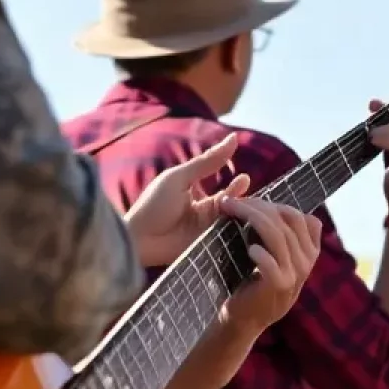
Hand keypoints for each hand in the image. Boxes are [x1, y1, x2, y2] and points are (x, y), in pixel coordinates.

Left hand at [124, 132, 250, 266]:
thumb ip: (207, 161)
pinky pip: (228, 242)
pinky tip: (244, 228)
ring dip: (243, 218)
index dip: (238, 186)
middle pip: (234, 209)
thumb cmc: (153, 204)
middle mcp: (206, 216)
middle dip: (245, 203)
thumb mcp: (181, 177)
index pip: (227, 192)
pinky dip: (237, 235)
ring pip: (234, 224)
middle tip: (251, 199)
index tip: (244, 179)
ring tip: (249, 212)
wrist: (137, 238)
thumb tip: (234, 138)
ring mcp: (207, 234)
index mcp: (199, 198)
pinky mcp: (207, 251)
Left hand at [217, 195, 321, 332]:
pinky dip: (259, 254)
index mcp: (309, 250)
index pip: (299, 217)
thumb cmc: (254, 282)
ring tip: (229, 211)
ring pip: (277, 236)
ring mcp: (295, 275)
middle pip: (287, 221)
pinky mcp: (278, 287)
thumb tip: (269, 204)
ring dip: (250, 218)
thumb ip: (280, 235)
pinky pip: (270, 264)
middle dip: (257, 206)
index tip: (248, 199)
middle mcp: (307, 261)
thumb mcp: (276, 258)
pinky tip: (249, 249)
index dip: (275, 204)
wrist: (245, 320)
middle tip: (230, 201)